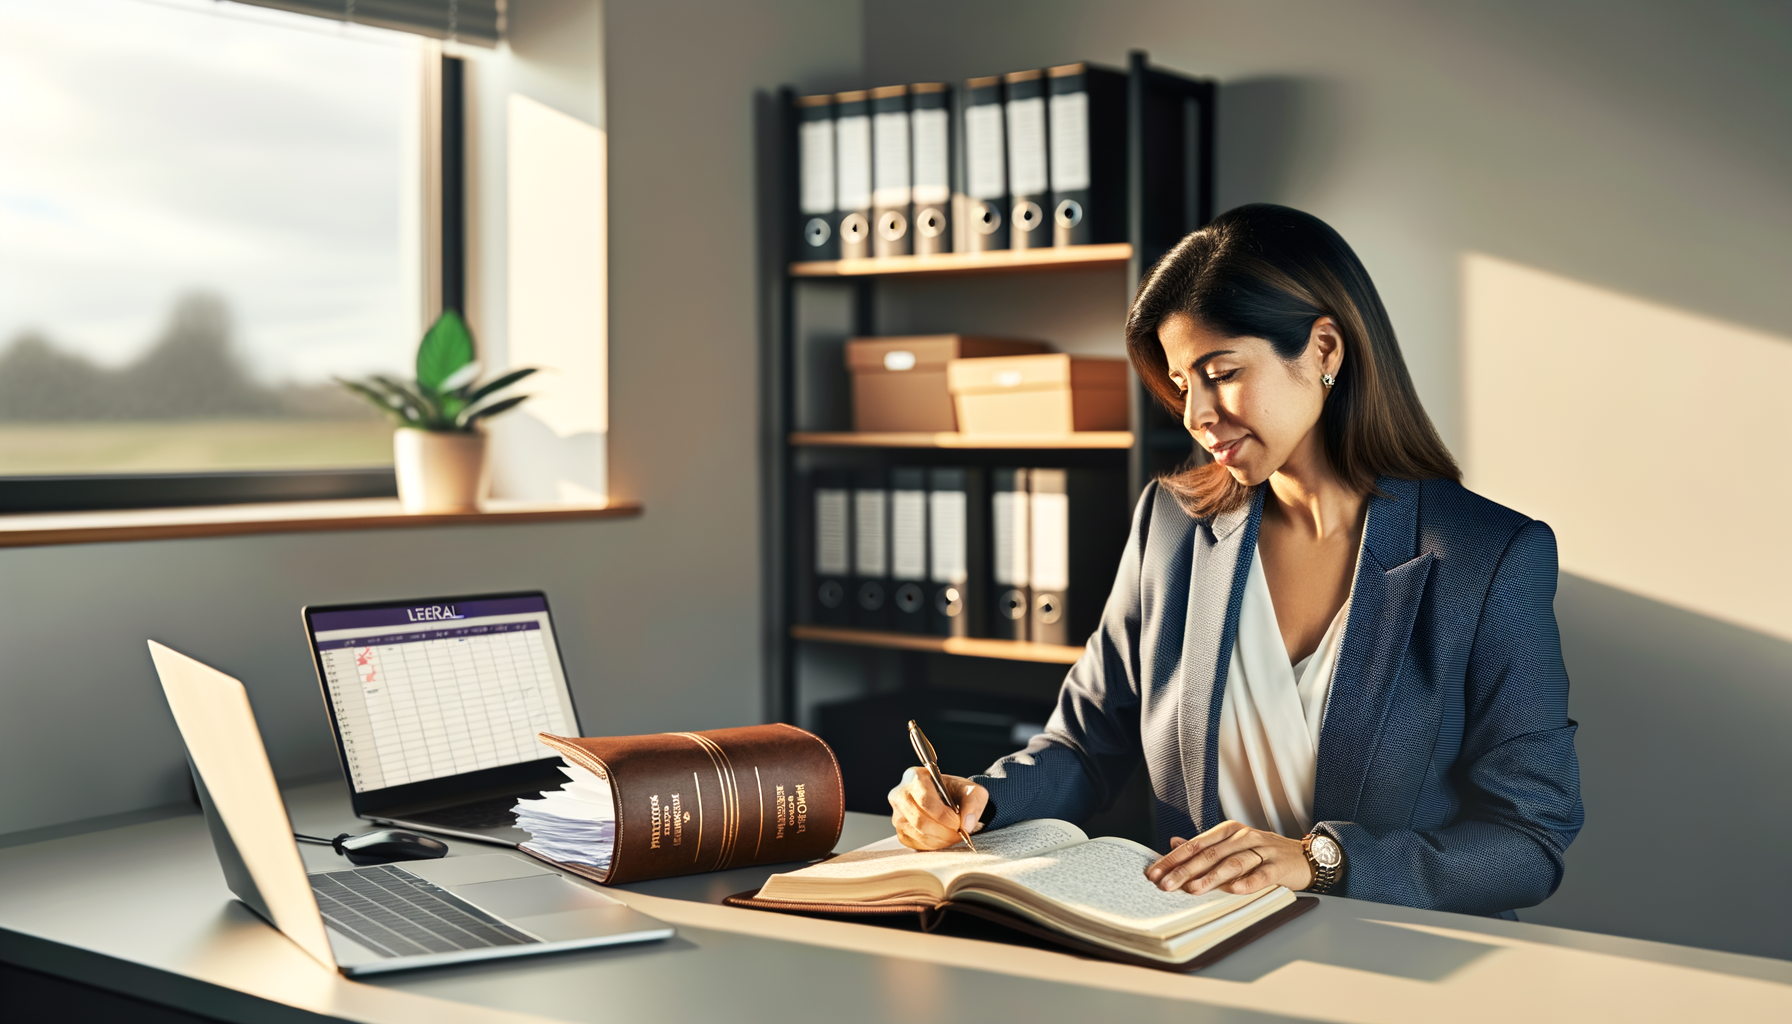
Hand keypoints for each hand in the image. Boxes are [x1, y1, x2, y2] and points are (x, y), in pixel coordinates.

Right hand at [887, 767, 988, 850]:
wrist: (950, 800)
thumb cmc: (958, 792)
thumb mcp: (973, 791)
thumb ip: (973, 804)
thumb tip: (966, 824)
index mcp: (915, 776)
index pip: (925, 800)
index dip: (943, 816)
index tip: (958, 824)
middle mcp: (900, 794)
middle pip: (919, 819)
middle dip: (943, 831)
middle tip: (959, 834)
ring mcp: (897, 814)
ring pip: (917, 833)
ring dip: (940, 840)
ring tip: (954, 836)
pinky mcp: (900, 830)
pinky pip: (915, 844)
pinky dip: (933, 846)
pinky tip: (943, 838)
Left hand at [1143, 820, 1313, 895]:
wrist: (1303, 856)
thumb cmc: (1263, 853)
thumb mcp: (1232, 845)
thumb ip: (1204, 846)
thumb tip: (1173, 842)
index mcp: (1228, 831)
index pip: (1195, 845)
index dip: (1173, 859)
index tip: (1154, 873)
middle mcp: (1243, 837)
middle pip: (1209, 854)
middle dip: (1184, 870)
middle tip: (1166, 885)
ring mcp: (1262, 850)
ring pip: (1233, 863)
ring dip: (1211, 877)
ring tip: (1193, 889)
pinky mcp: (1278, 866)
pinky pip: (1261, 874)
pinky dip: (1247, 882)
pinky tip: (1234, 890)